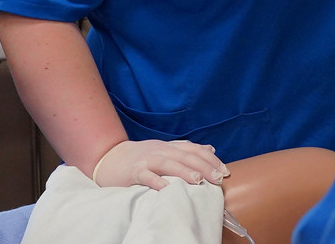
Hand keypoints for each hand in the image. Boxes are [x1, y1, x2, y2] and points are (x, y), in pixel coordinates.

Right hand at [92, 139, 228, 189]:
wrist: (110, 158)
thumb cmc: (141, 157)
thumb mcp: (165, 150)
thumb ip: (186, 149)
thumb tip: (211, 149)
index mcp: (169, 147)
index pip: (194, 150)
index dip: (210, 159)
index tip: (225, 171)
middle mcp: (160, 151)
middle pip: (185, 156)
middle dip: (203, 167)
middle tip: (218, 178)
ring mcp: (147, 160)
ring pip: (168, 164)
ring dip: (184, 171)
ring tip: (198, 180)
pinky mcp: (134, 171)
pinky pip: (146, 176)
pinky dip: (156, 181)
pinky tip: (166, 188)